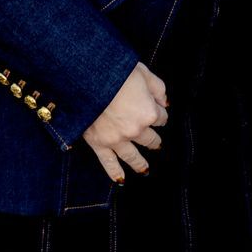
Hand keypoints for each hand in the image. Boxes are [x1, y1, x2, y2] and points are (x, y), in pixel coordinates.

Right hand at [82, 62, 168, 181]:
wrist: (87, 77)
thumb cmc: (116, 71)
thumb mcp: (144, 72)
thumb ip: (158, 88)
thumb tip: (164, 101)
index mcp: (149, 113)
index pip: (161, 117)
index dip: (159, 112)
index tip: (156, 110)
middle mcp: (136, 130)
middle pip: (149, 139)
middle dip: (153, 140)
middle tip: (155, 143)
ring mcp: (117, 139)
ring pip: (132, 156)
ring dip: (140, 163)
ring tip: (145, 169)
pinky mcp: (99, 143)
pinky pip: (108, 163)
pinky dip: (114, 172)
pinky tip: (121, 180)